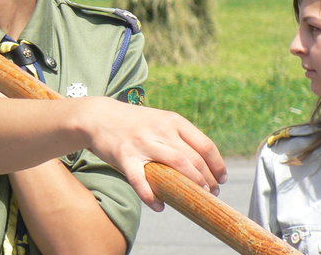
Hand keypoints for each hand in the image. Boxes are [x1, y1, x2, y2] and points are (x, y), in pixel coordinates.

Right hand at [79, 97, 226, 210]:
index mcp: (172, 121)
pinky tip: (159, 206)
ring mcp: (142, 142)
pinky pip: (140, 179)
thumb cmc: (133, 123)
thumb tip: (202, 164)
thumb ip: (178, 136)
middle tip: (210, 193)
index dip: (217, 165)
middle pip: (193, 158)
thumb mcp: (159, 120)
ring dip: (189, 185)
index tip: (222, 179)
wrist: (98, 116)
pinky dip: (150, 195)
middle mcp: (160, 130)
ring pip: (174, 165)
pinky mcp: (124, 155)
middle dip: (207, 180)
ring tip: (194, 199)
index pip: (204, 144)